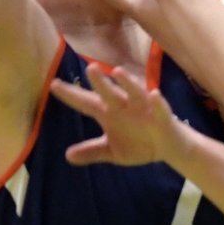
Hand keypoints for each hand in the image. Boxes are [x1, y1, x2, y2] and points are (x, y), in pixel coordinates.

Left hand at [50, 63, 184, 167]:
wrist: (169, 149)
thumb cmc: (140, 143)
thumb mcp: (113, 151)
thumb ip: (92, 151)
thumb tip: (67, 156)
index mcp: (110, 113)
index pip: (87, 103)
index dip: (72, 95)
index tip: (54, 85)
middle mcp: (125, 106)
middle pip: (109, 93)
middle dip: (100, 82)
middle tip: (90, 68)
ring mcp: (145, 109)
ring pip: (135, 93)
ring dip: (127, 83)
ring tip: (118, 72)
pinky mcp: (163, 117)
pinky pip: (161, 108)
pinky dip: (158, 102)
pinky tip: (154, 94)